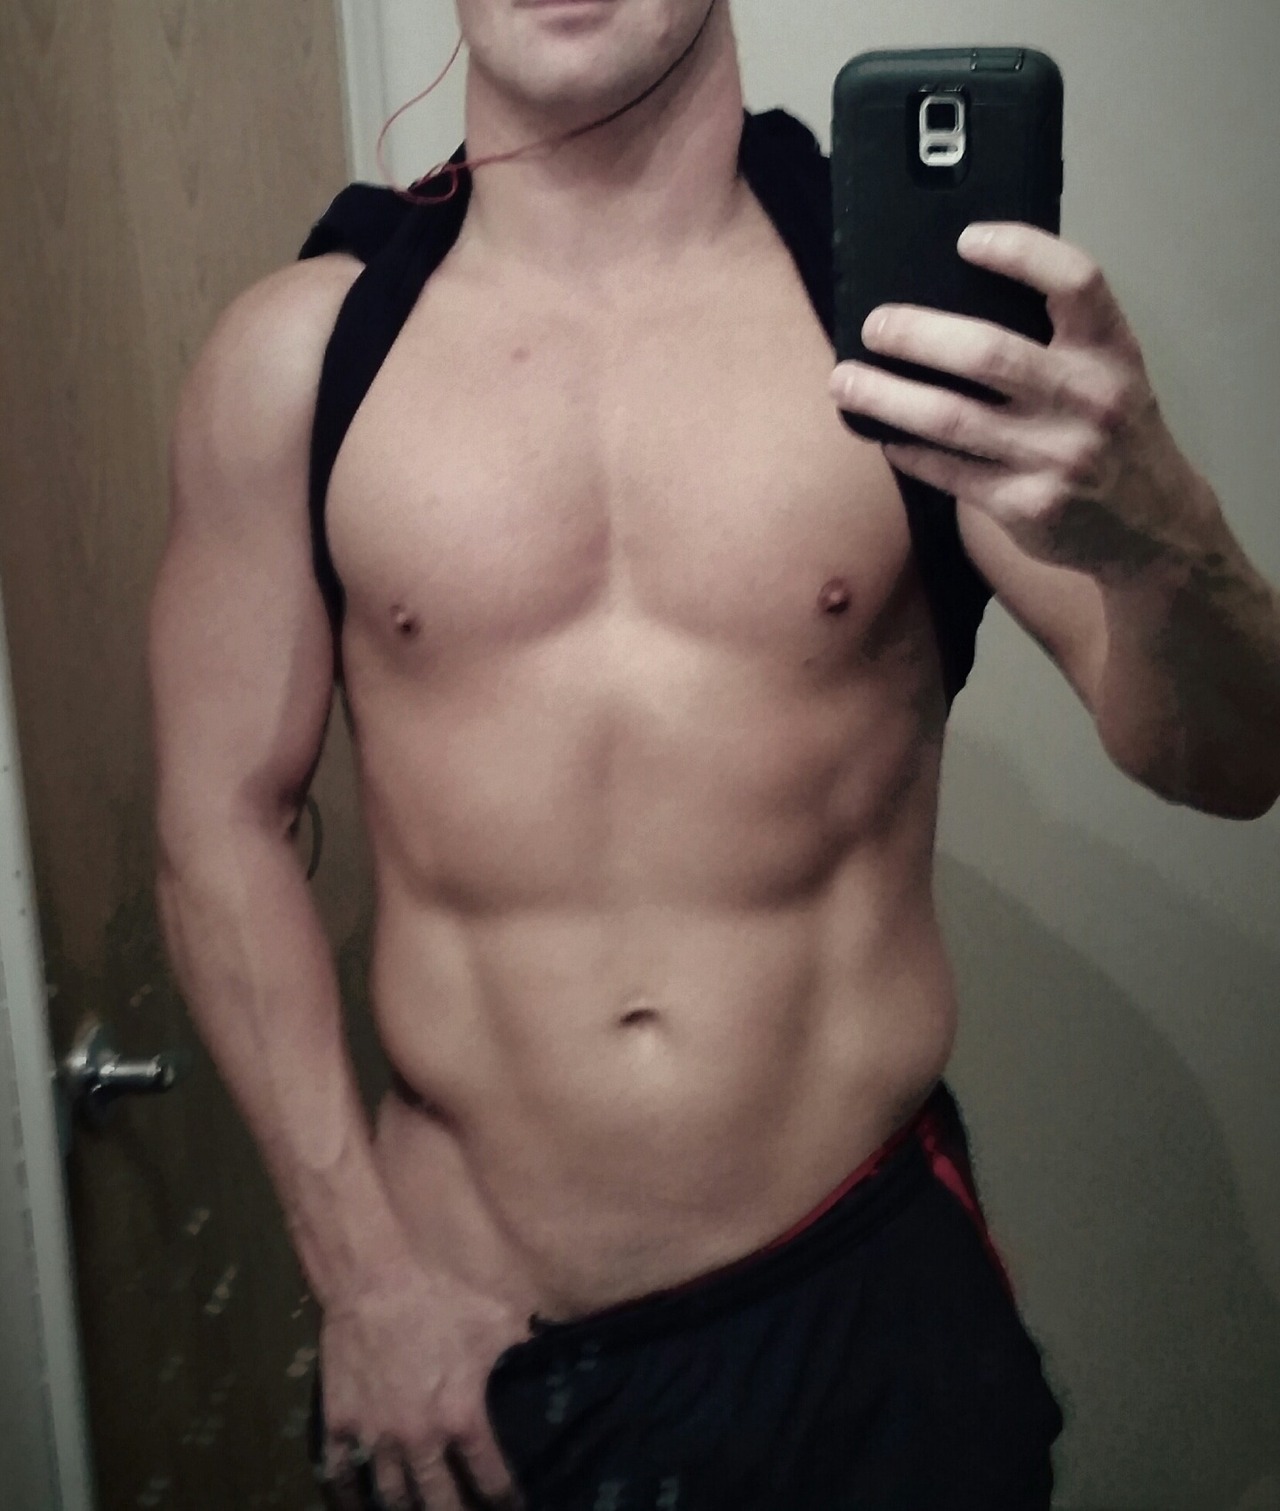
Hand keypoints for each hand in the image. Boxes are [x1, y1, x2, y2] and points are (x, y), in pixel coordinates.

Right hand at [316, 1259, 534, 1510]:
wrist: (376, 1273)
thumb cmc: (443, 1291)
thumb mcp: (500, 1314)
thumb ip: (527, 1341)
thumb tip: (556, 1344)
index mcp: (462, 1416)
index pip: (491, 1480)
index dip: (506, 1502)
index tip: (512, 1509)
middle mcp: (419, 1438)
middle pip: (439, 1503)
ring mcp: (376, 1434)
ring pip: (391, 1496)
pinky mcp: (340, 1421)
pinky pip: (341, 1473)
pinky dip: (349, 1494)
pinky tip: (357, 1503)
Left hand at [829, 222, 1211, 581]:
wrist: (1153, 525)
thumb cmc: (1113, 433)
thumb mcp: (1110, 374)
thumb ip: (1056, 340)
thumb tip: (950, 302)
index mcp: (1111, 351)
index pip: (1075, 281)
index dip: (1021, 252)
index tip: (966, 239)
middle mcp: (1088, 398)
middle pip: (989, 352)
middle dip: (917, 335)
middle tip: (873, 327)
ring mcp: (1057, 456)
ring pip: (953, 418)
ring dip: (888, 397)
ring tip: (845, 382)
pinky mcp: (1027, 505)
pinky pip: (950, 471)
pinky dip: (909, 451)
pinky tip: (882, 435)